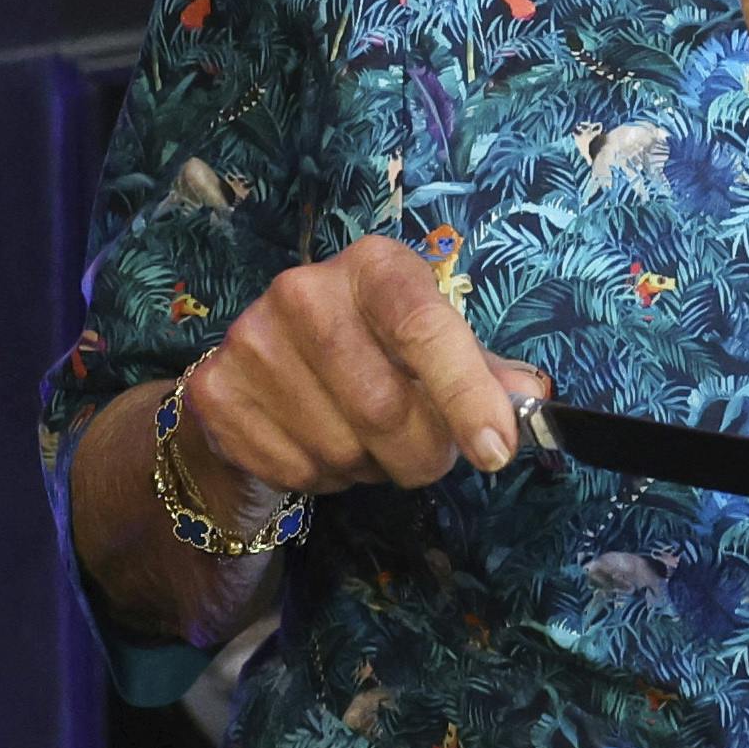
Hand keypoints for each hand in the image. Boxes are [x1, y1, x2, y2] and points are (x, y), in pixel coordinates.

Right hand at [183, 235, 544, 498]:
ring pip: (341, 450)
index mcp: (374, 267)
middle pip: (385, 407)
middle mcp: (304, 290)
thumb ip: (483, 372)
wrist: (260, 374)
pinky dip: (323, 480)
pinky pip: (295, 471)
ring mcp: (252, 341)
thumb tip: (531, 398)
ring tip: (364, 442)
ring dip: (370, 468)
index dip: (466, 394)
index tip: (497, 450)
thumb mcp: (430, 347)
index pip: (425, 327)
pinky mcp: (217, 393)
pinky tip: (318, 446)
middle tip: (425, 456)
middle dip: (423, 454)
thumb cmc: (368, 354)